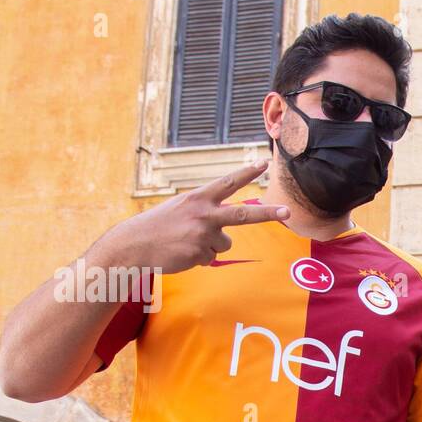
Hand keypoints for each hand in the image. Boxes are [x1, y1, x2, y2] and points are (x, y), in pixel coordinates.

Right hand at [93, 161, 288, 274]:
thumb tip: (227, 231)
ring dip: (211, 246)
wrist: (134, 245)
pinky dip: (198, 258)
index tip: (264, 163)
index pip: (227, 183)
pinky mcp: (200, 254)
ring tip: (187, 242)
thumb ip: (205, 211)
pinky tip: (181, 252)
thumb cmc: (159, 226)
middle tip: (288, 212)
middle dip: (268, 214)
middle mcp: (204, 214)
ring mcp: (203, 235)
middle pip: (244, 215)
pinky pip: (210, 258)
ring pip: (225, 244)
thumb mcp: (181, 208)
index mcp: (198, 198)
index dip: (246, 173)